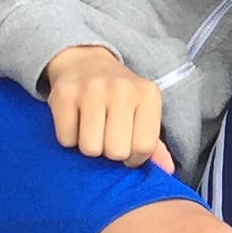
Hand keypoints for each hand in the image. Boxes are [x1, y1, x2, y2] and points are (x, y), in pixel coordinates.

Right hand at [42, 44, 166, 166]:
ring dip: (89, 147)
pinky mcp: (64, 94)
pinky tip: (76, 122)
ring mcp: (92, 89)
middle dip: (110, 152)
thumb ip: (154, 143)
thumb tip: (166, 169)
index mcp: (148, 94)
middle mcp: (122, 89)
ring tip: (92, 130)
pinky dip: (69, 139)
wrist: (85, 63)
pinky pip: (66, 139)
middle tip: (107, 136)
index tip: (127, 148)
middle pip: (116, 151)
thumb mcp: (142, 112)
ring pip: (90, 149)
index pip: (144, 147)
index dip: (133, 158)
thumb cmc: (118, 97)